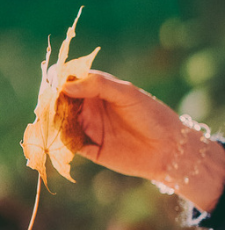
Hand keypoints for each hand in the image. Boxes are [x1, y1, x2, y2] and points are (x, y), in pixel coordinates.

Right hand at [61, 70, 224, 211]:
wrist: (170, 148)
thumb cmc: (151, 115)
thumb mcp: (126, 93)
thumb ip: (97, 85)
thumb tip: (65, 86)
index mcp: (96, 89)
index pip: (69, 80)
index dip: (57, 79)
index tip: (52, 81)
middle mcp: (89, 107)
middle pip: (60, 101)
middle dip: (51, 101)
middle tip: (48, 102)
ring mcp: (89, 128)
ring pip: (61, 122)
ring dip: (53, 121)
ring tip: (54, 119)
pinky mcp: (91, 149)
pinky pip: (70, 145)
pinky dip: (63, 141)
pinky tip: (63, 137)